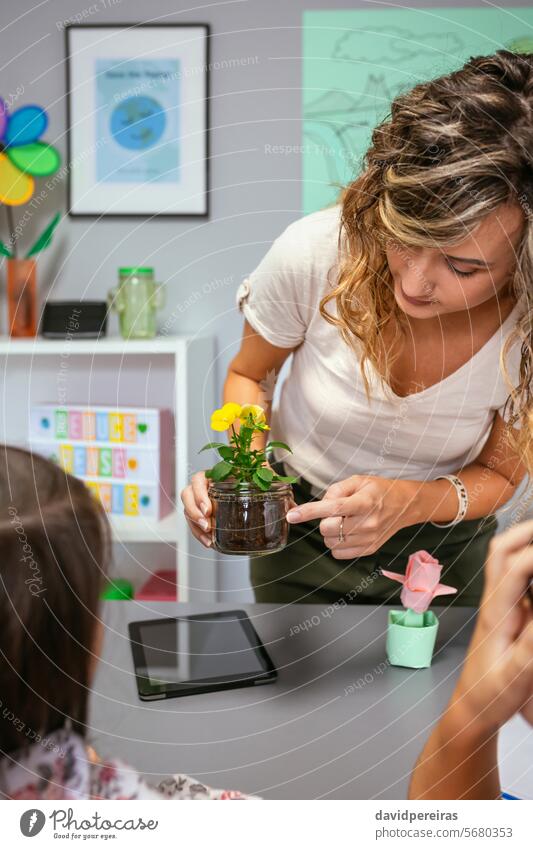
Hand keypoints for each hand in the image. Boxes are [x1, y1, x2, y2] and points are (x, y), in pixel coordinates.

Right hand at [180, 462, 294, 548]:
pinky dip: (199, 532)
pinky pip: (194, 520)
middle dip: (194, 513)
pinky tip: (209, 542)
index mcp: (215, 473)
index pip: (198, 480)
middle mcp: (205, 484)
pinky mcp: (204, 509)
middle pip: (187, 495)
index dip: (199, 494)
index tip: (209, 509)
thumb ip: (279, 489)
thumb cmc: (256, 472)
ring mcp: (202, 496)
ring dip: (194, 526)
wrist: (251, 470)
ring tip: (208, 538)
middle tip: (208, 525)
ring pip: (188, 509)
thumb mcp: (266, 477)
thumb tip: (292, 508)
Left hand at [286, 475, 416, 556]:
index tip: (292, 515)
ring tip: (344, 522)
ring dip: (330, 533)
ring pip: (331, 543)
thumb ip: (336, 490)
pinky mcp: (369, 550)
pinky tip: (347, 533)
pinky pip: (339, 554)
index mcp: (364, 502)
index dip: (309, 512)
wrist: (405, 505)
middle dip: (324, 520)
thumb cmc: (379, 490)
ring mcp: (369, 539)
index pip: (333, 508)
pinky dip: (337, 544)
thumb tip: (321, 504)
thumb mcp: (358, 480)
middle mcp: (368, 523)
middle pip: (327, 529)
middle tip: (336, 513)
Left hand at [450, 520, 532, 732]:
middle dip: (528, 531)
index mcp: (496, 612)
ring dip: (527, 541)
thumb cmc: (491, 694)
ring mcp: (499, 603)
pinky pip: (517, 576)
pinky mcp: (506, 612)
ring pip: (506, 558)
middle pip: (502, 549)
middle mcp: (494, 599)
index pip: (515, 567)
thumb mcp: (518, 674)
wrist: (471, 708)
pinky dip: (530, 563)